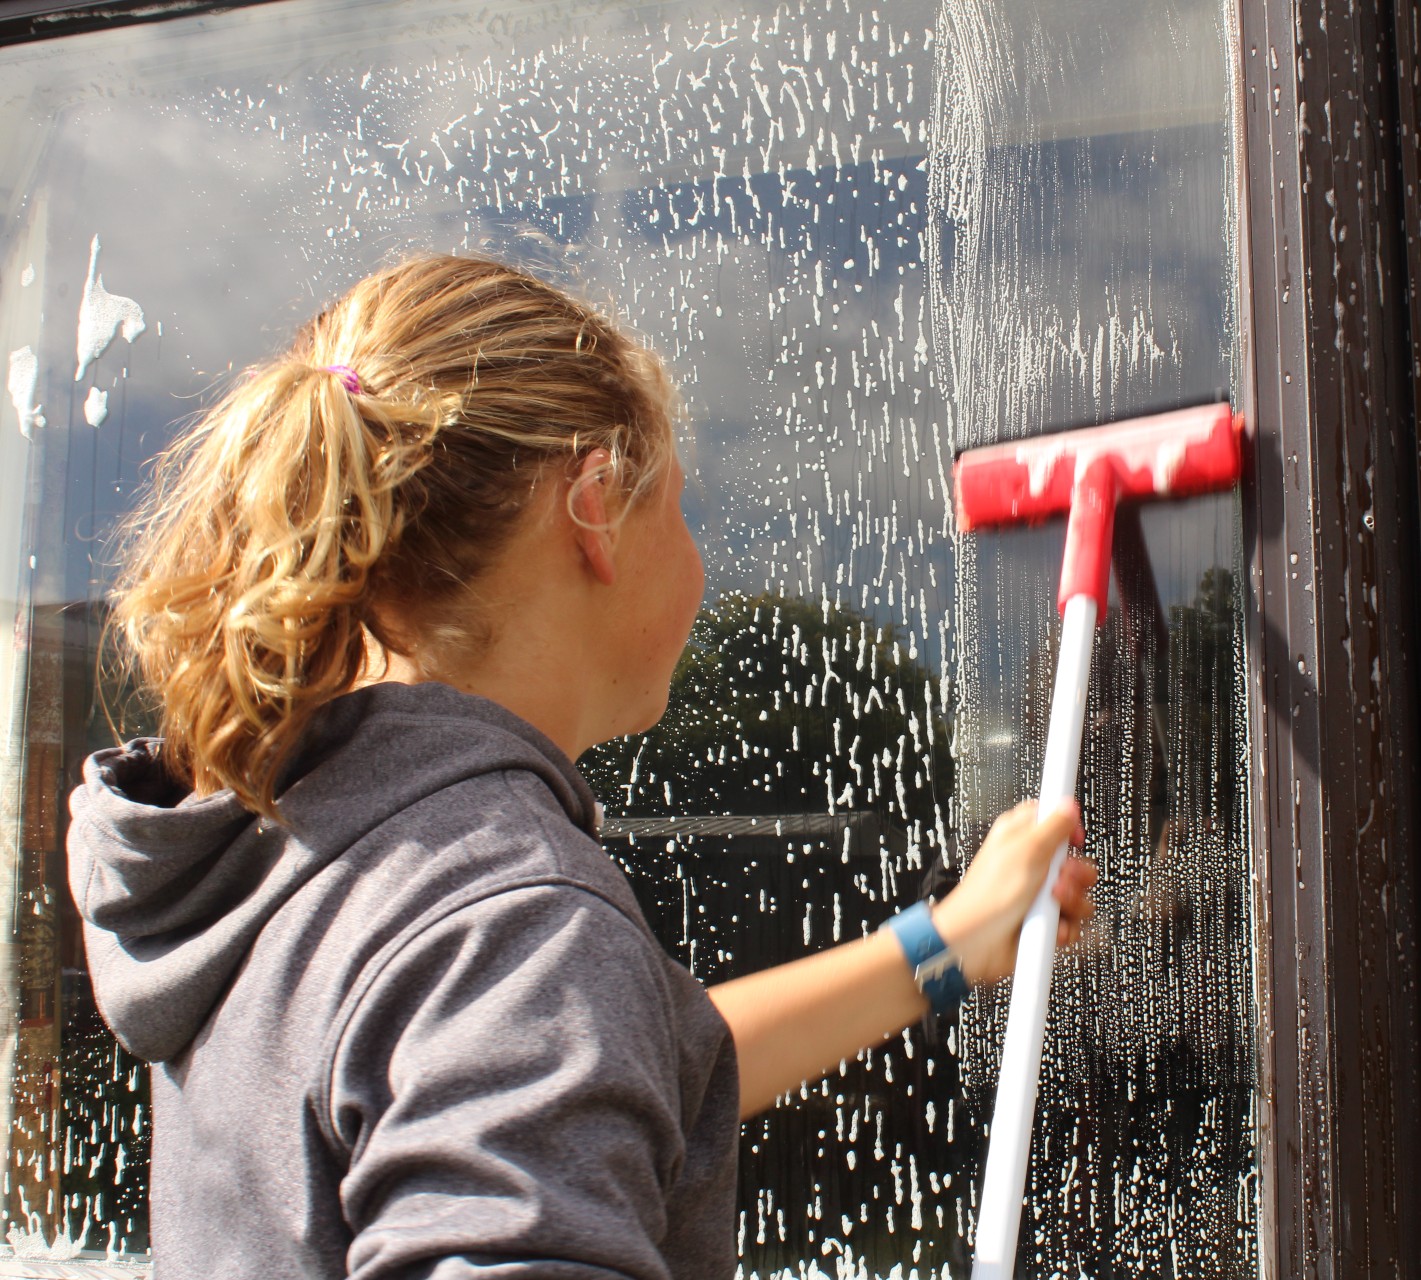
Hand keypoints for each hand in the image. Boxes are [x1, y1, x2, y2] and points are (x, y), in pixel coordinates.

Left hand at [929, 799, 1096, 985]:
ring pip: (1077, 892)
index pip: (1053, 819)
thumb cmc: (988, 896)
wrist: (976, 943)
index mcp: (1021, 837)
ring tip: (1051, 905)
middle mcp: (1030, 864)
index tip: (1072, 839)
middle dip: (1075, 872)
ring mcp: (1038, 893)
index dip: (1068, 828)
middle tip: (1059, 878)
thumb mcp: (1025, 851)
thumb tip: (1068, 802)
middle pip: (1073, 859)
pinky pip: (1071, 920)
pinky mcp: (1043, 920)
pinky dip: (1065, 926)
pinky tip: (1051, 926)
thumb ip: (1052, 825)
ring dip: (1072, 901)